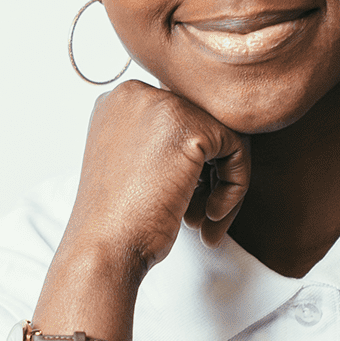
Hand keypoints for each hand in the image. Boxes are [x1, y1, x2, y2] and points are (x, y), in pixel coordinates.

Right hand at [61, 82, 250, 278]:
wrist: (103, 248)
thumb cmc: (117, 221)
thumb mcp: (132, 166)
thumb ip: (161, 143)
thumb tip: (210, 141)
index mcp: (119, 101)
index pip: (180, 118)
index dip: (190, 164)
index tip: (186, 201)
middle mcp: (136, 93)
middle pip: (203, 122)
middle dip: (210, 173)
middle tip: (200, 215)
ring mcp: (162, 105)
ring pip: (224, 135)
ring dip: (224, 183)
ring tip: (206, 220)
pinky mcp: (190, 128)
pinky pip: (237, 149)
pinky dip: (234, 187)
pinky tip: (210, 215)